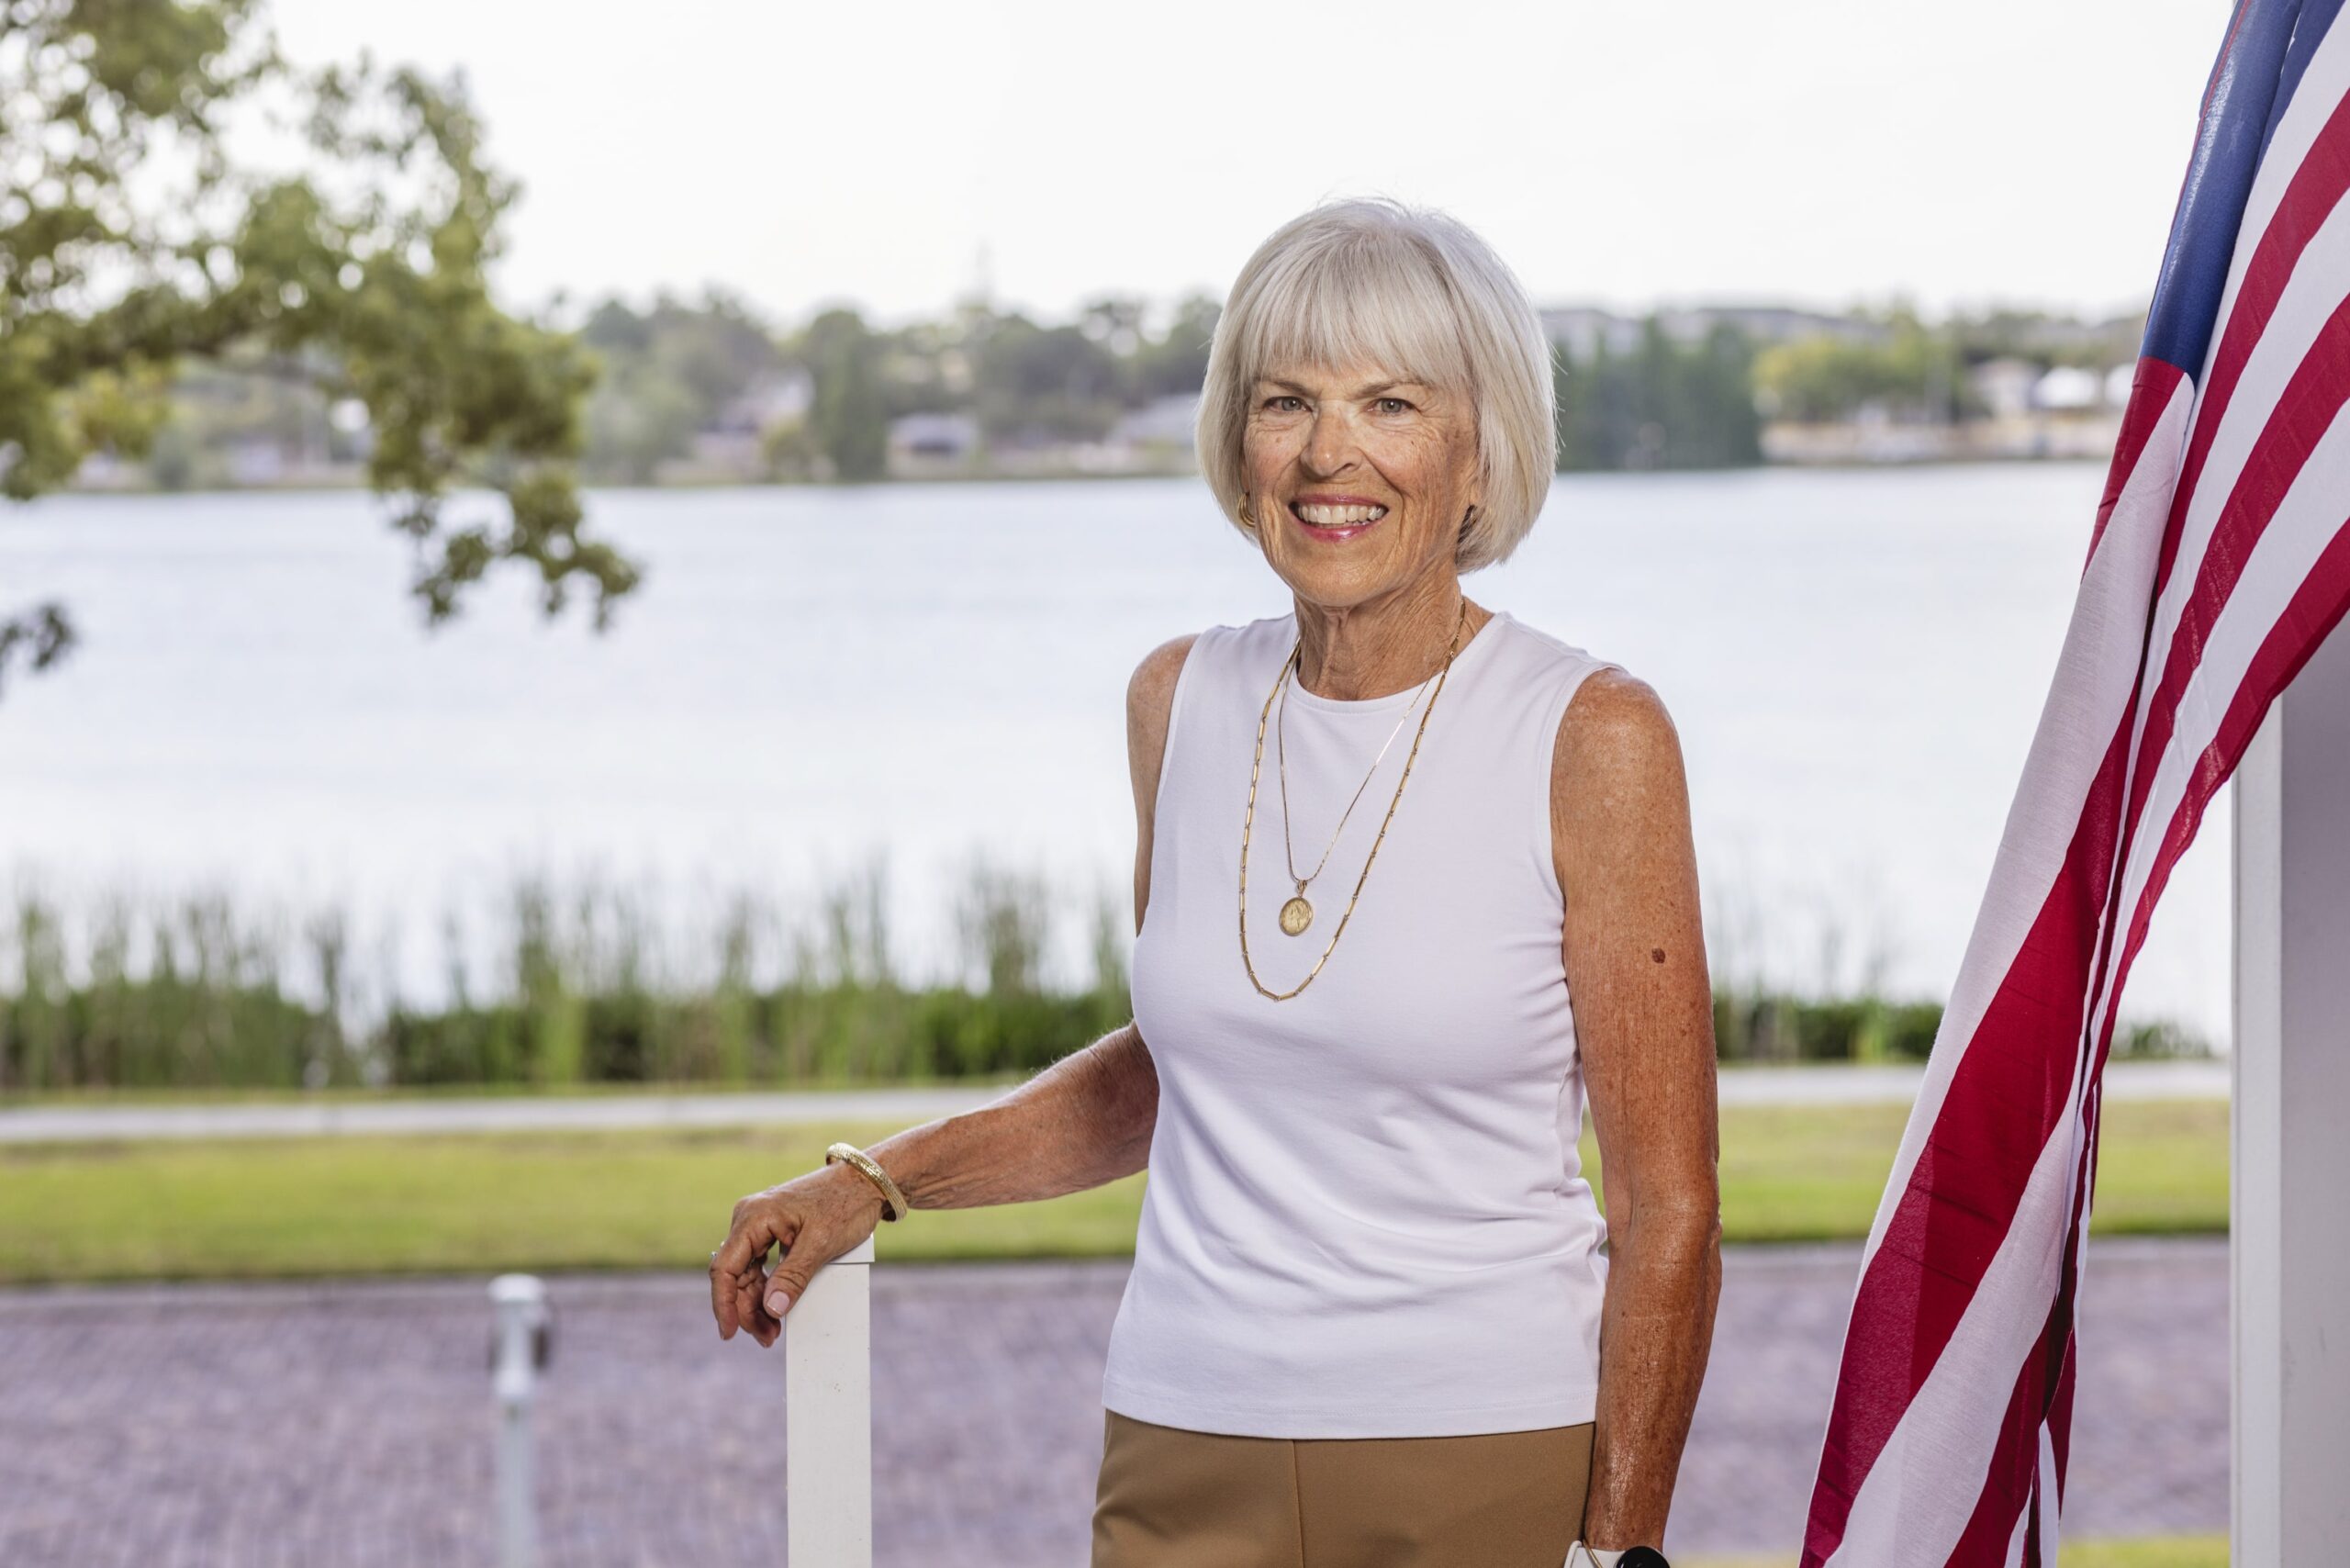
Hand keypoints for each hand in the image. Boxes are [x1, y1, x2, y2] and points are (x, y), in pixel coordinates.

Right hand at [708, 1161, 888, 1346]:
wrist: (868, 1182)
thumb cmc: (846, 1203)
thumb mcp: (820, 1245)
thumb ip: (793, 1277)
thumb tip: (771, 1309)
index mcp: (754, 1216)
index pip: (725, 1268)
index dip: (724, 1304)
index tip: (730, 1332)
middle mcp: (751, 1218)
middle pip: (735, 1275)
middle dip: (748, 1309)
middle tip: (766, 1337)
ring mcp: (761, 1223)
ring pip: (748, 1273)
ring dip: (758, 1302)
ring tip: (772, 1330)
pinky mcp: (774, 1229)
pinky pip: (762, 1264)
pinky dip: (769, 1287)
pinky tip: (777, 1307)